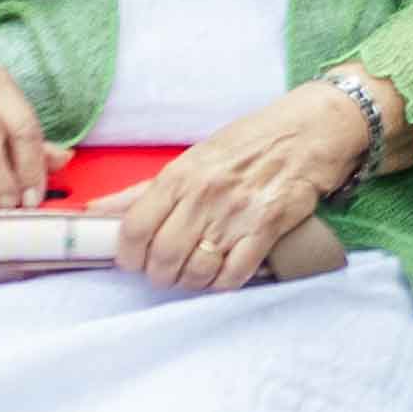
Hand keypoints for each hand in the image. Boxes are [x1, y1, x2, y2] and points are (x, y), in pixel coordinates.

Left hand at [106, 81, 368, 293]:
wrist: (315, 129)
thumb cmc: (254, 140)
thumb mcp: (195, 156)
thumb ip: (146, 189)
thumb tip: (97, 210)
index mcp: (181, 175)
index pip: (134, 229)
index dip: (128, 256)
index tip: (134, 260)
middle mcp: (204, 195)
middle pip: (162, 258)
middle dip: (160, 274)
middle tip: (168, 270)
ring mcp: (237, 214)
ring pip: (195, 271)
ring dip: (192, 281)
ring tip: (196, 272)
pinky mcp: (268, 228)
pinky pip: (234, 274)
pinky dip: (224, 282)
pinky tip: (225, 271)